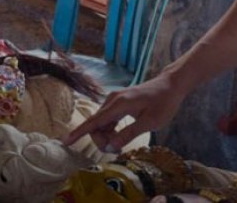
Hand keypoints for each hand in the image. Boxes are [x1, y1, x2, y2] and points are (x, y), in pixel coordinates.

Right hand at [64, 72, 186, 151]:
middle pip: (95, 124)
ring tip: (120, 147)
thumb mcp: (150, 122)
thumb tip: (111, 146)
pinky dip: (110, 131)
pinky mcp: (118, 104)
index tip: (66, 141)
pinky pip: (107, 120)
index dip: (79, 132)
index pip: (94, 121)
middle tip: (117, 151)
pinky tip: (119, 138)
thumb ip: (129, 133)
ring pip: (100, 123)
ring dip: (105, 136)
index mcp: (119, 104)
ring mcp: (114, 101)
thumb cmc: (163, 103)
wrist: (170, 86)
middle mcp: (112, 101)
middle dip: (100, 140)